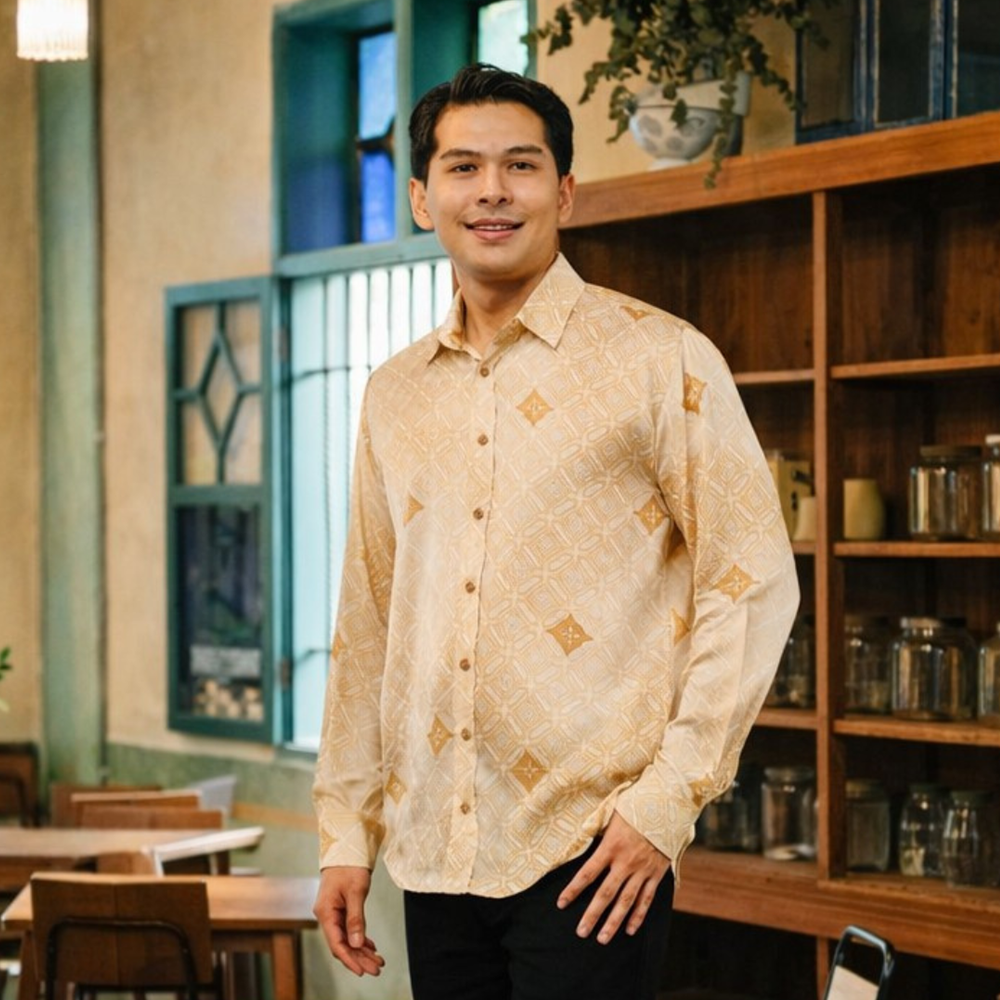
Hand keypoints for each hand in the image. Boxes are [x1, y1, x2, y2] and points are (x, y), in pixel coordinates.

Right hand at [313, 865, 384, 976]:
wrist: (346, 848)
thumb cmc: (349, 866)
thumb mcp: (356, 891)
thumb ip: (355, 918)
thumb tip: (357, 943)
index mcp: (325, 912)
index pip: (336, 943)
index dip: (349, 958)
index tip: (362, 971)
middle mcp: (327, 915)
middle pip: (343, 944)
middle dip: (359, 958)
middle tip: (377, 968)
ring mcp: (333, 913)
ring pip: (347, 938)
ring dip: (361, 950)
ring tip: (378, 961)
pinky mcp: (340, 909)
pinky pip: (349, 929)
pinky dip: (360, 938)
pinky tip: (371, 946)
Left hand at [557, 811, 671, 944]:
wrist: (668, 804)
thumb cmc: (635, 805)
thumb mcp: (611, 814)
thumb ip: (597, 831)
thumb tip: (580, 839)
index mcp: (610, 846)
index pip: (587, 873)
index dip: (573, 890)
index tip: (561, 904)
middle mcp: (626, 862)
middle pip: (605, 894)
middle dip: (592, 915)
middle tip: (581, 932)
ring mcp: (642, 870)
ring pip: (626, 901)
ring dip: (614, 922)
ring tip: (602, 939)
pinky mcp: (657, 873)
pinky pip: (646, 898)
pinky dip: (638, 915)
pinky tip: (630, 929)